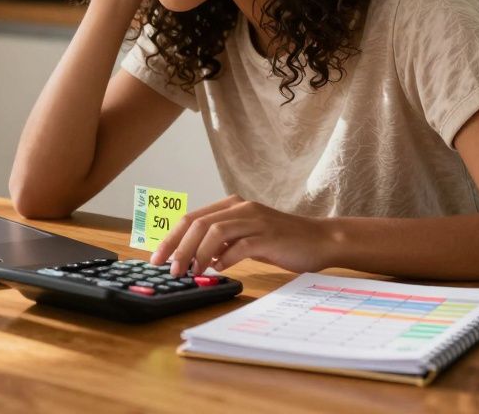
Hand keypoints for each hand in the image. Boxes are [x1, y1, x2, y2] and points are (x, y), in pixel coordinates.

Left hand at [150, 195, 333, 276]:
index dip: (171, 237)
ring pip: (214, 232)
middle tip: (169, 269)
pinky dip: (224, 259)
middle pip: (198, 223)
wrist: (320, 240)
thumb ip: (223, 244)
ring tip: (190, 272)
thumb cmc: (282, 242)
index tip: (157, 257)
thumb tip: (197, 259)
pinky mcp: (269, 236)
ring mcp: (255, 220)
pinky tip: (218, 269)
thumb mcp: (247, 239)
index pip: (192, 218)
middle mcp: (241, 208)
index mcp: (232, 206)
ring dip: (197, 254)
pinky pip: (239, 246)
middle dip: (178, 247)